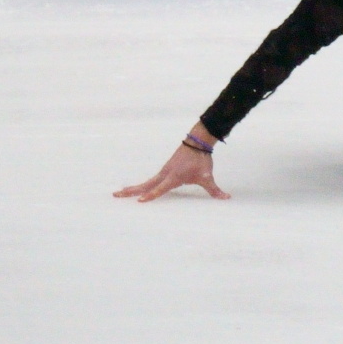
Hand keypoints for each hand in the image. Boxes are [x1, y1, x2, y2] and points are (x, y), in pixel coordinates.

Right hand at [114, 128, 230, 201]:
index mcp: (174, 177)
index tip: (140, 201)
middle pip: (146, 184)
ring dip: (133, 187)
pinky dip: (142, 184)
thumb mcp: (207, 177)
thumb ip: (215, 190)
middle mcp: (165, 174)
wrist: (197, 143)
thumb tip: (226, 198)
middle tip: (116, 195)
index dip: (152, 195)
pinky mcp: (165, 170)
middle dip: (131, 191)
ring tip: (120, 193)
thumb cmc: (201, 160)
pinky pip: (151, 179)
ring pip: (146, 181)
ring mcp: (163, 171)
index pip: (161, 188)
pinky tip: (137, 189)